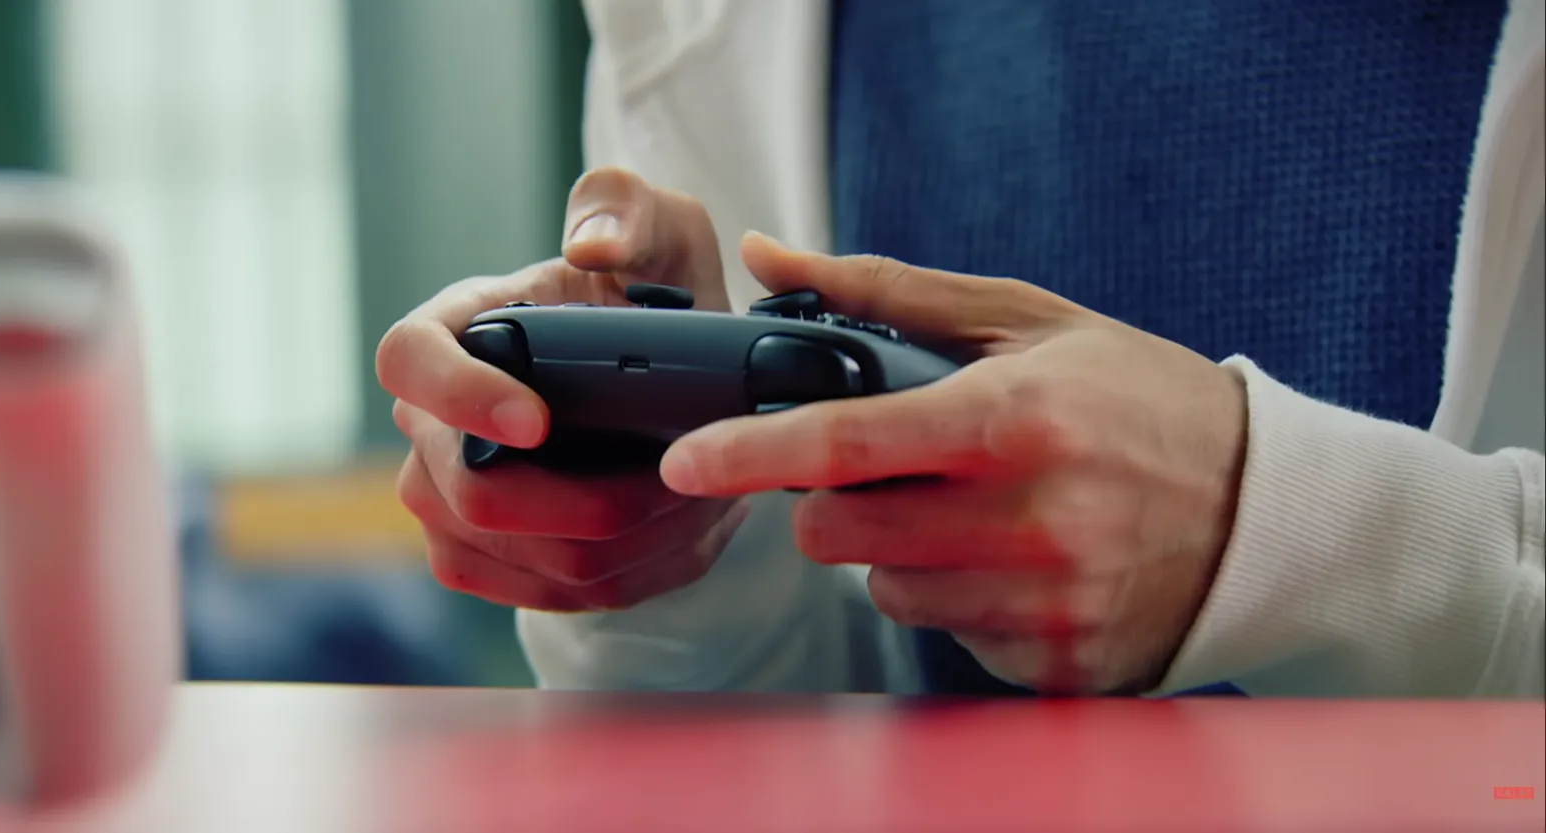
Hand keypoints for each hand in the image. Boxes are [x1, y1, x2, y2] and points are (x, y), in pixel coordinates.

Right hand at [378, 169, 746, 610]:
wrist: (667, 384)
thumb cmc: (650, 295)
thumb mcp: (659, 228)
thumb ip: (627, 209)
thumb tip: (591, 246)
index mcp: (453, 329)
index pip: (408, 360)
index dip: (460, 398)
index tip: (538, 421)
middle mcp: (428, 424)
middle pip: (473, 497)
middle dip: (596, 500)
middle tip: (685, 473)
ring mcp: (447, 504)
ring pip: (534, 558)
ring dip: (636, 539)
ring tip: (704, 495)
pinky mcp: (489, 565)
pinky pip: (559, 594)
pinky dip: (637, 570)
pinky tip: (682, 529)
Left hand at [661, 233, 1248, 692]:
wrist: (1266, 511)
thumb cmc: (1139, 401)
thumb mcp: (1028, 323)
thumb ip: (889, 292)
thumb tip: (778, 257)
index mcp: (1013, 421)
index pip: (843, 444)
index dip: (748, 453)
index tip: (688, 459)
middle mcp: (1026, 520)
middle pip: (838, 535)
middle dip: (837, 502)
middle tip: (897, 468)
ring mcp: (1042, 602)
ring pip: (885, 590)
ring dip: (901, 551)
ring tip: (980, 509)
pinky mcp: (1051, 663)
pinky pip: (946, 634)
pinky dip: (958, 596)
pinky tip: (1018, 558)